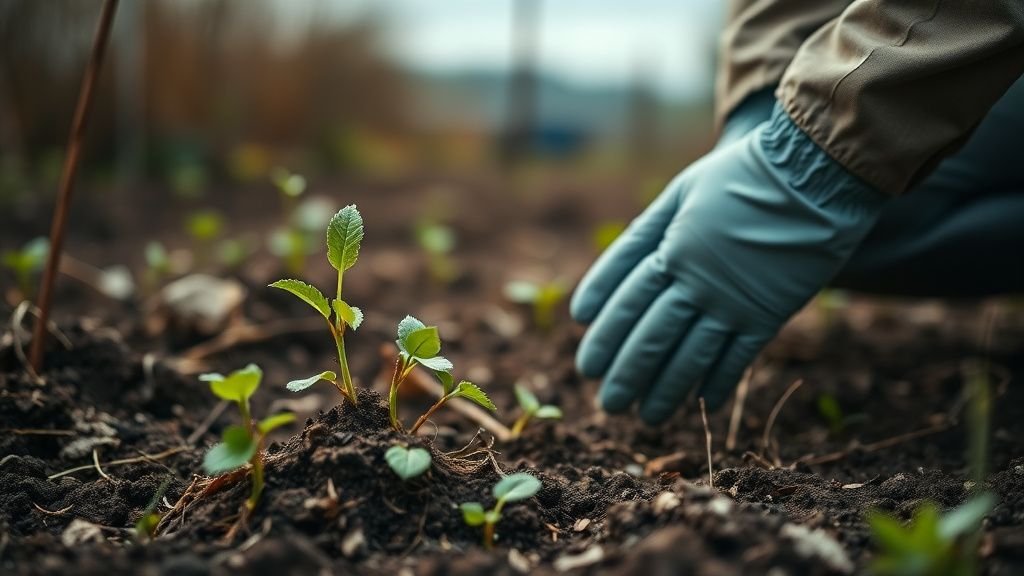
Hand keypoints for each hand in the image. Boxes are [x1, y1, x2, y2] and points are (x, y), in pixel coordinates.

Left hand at [571, 105, 886, 423]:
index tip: (587, 363)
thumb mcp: (680, 194)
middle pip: (650, 337)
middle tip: (608, 403)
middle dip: (625, 374)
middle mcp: (697, 281)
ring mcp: (734, 300)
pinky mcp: (768, 313)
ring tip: (645, 418)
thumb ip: (643, 236)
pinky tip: (701, 402)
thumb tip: (610, 280)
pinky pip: (737, 357)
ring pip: (689, 356)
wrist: (815, 174)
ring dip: (664, 390)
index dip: (604, 333)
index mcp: (671, 249)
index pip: (625, 299)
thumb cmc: (740, 177)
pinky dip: (717, 382)